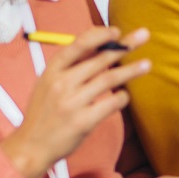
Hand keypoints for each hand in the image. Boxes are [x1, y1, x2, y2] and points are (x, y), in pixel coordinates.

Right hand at [2, 27, 152, 177]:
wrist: (31, 146)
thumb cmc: (43, 113)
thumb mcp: (47, 84)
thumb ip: (69, 68)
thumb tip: (98, 48)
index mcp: (52, 71)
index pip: (78, 45)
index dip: (99, 35)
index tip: (116, 31)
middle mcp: (61, 83)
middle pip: (99, 59)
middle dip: (124, 46)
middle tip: (143, 36)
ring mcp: (72, 102)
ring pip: (108, 79)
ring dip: (130, 70)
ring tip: (147, 64)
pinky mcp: (83, 121)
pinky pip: (111, 104)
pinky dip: (122, 97)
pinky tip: (126, 95)